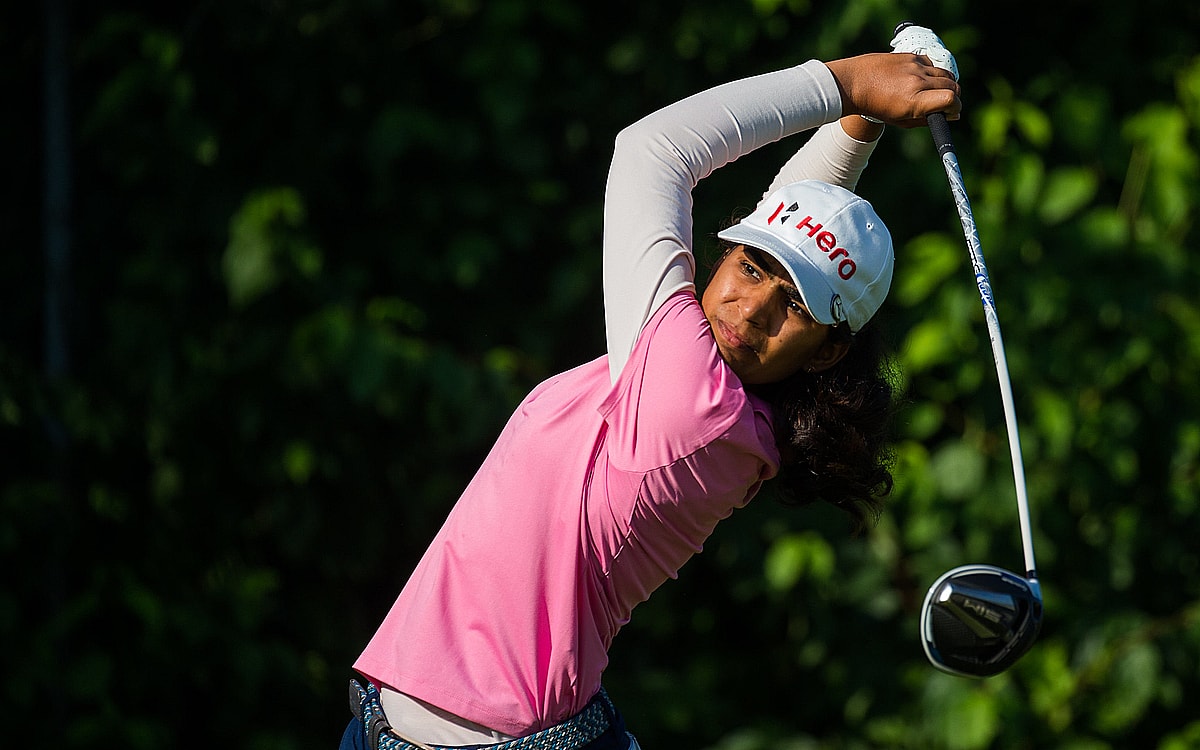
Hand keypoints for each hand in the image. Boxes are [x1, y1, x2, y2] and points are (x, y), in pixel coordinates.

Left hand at [825, 52, 961, 127]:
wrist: (854, 83)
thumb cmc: (876, 107)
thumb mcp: (900, 121)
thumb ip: (926, 119)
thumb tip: (951, 116)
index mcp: (914, 101)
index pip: (951, 100)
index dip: (955, 108)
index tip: (950, 113)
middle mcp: (917, 81)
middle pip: (952, 86)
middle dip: (953, 97)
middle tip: (946, 105)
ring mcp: (914, 66)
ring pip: (946, 74)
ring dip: (946, 85)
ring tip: (935, 93)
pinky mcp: (911, 56)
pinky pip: (932, 64)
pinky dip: (933, 73)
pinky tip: (922, 80)